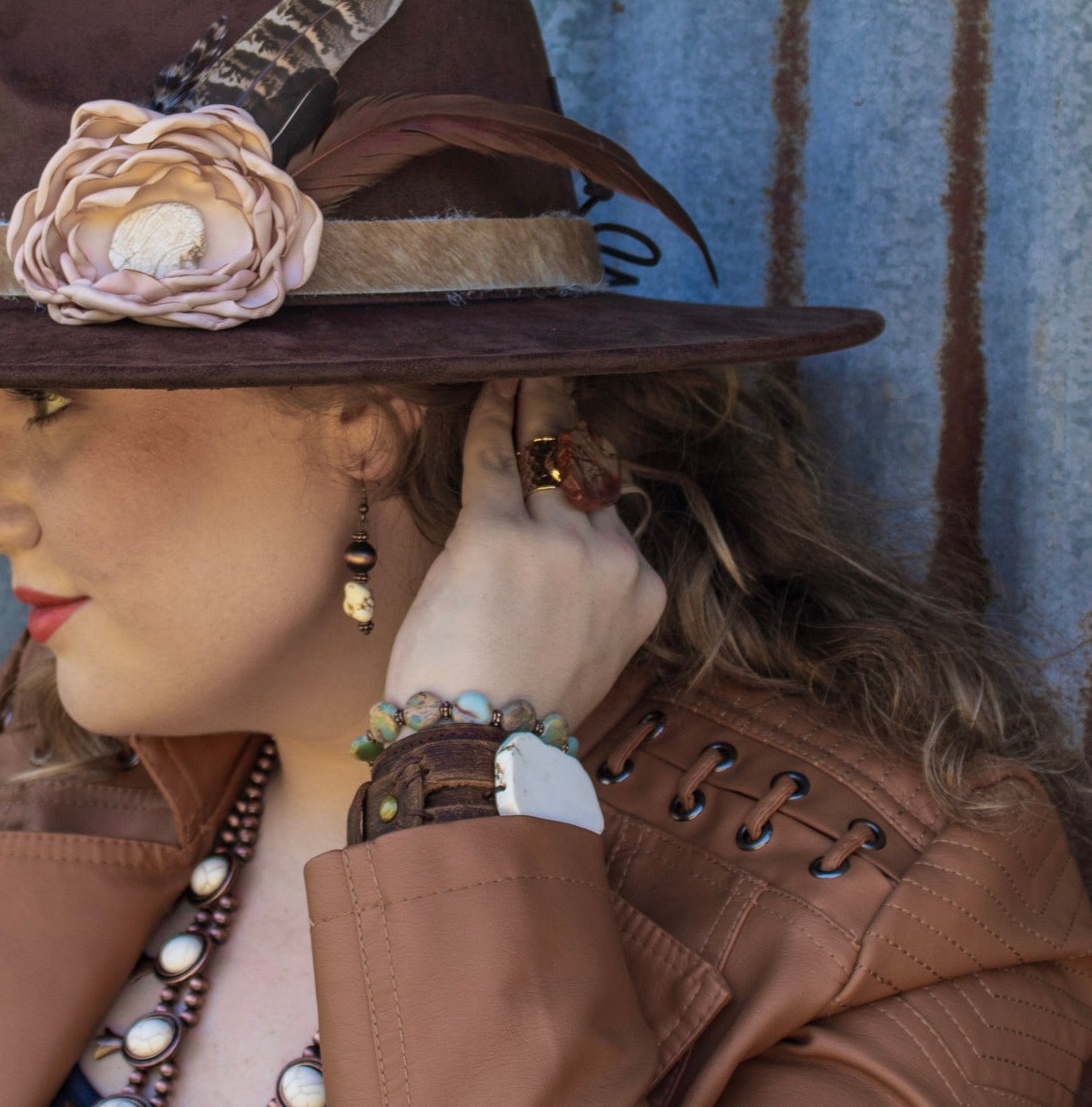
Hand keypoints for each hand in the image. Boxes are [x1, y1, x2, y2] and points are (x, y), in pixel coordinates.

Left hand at [382, 376, 666, 728]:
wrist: (481, 749)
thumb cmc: (519, 713)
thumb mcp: (583, 654)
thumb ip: (584, 598)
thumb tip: (559, 557)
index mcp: (640, 593)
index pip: (613, 517)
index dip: (586, 482)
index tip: (575, 450)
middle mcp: (611, 559)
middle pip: (587, 477)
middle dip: (567, 429)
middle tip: (557, 383)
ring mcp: (558, 544)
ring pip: (545, 458)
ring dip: (532, 407)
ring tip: (524, 372)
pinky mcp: (497, 533)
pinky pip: (493, 458)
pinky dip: (489, 416)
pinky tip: (491, 385)